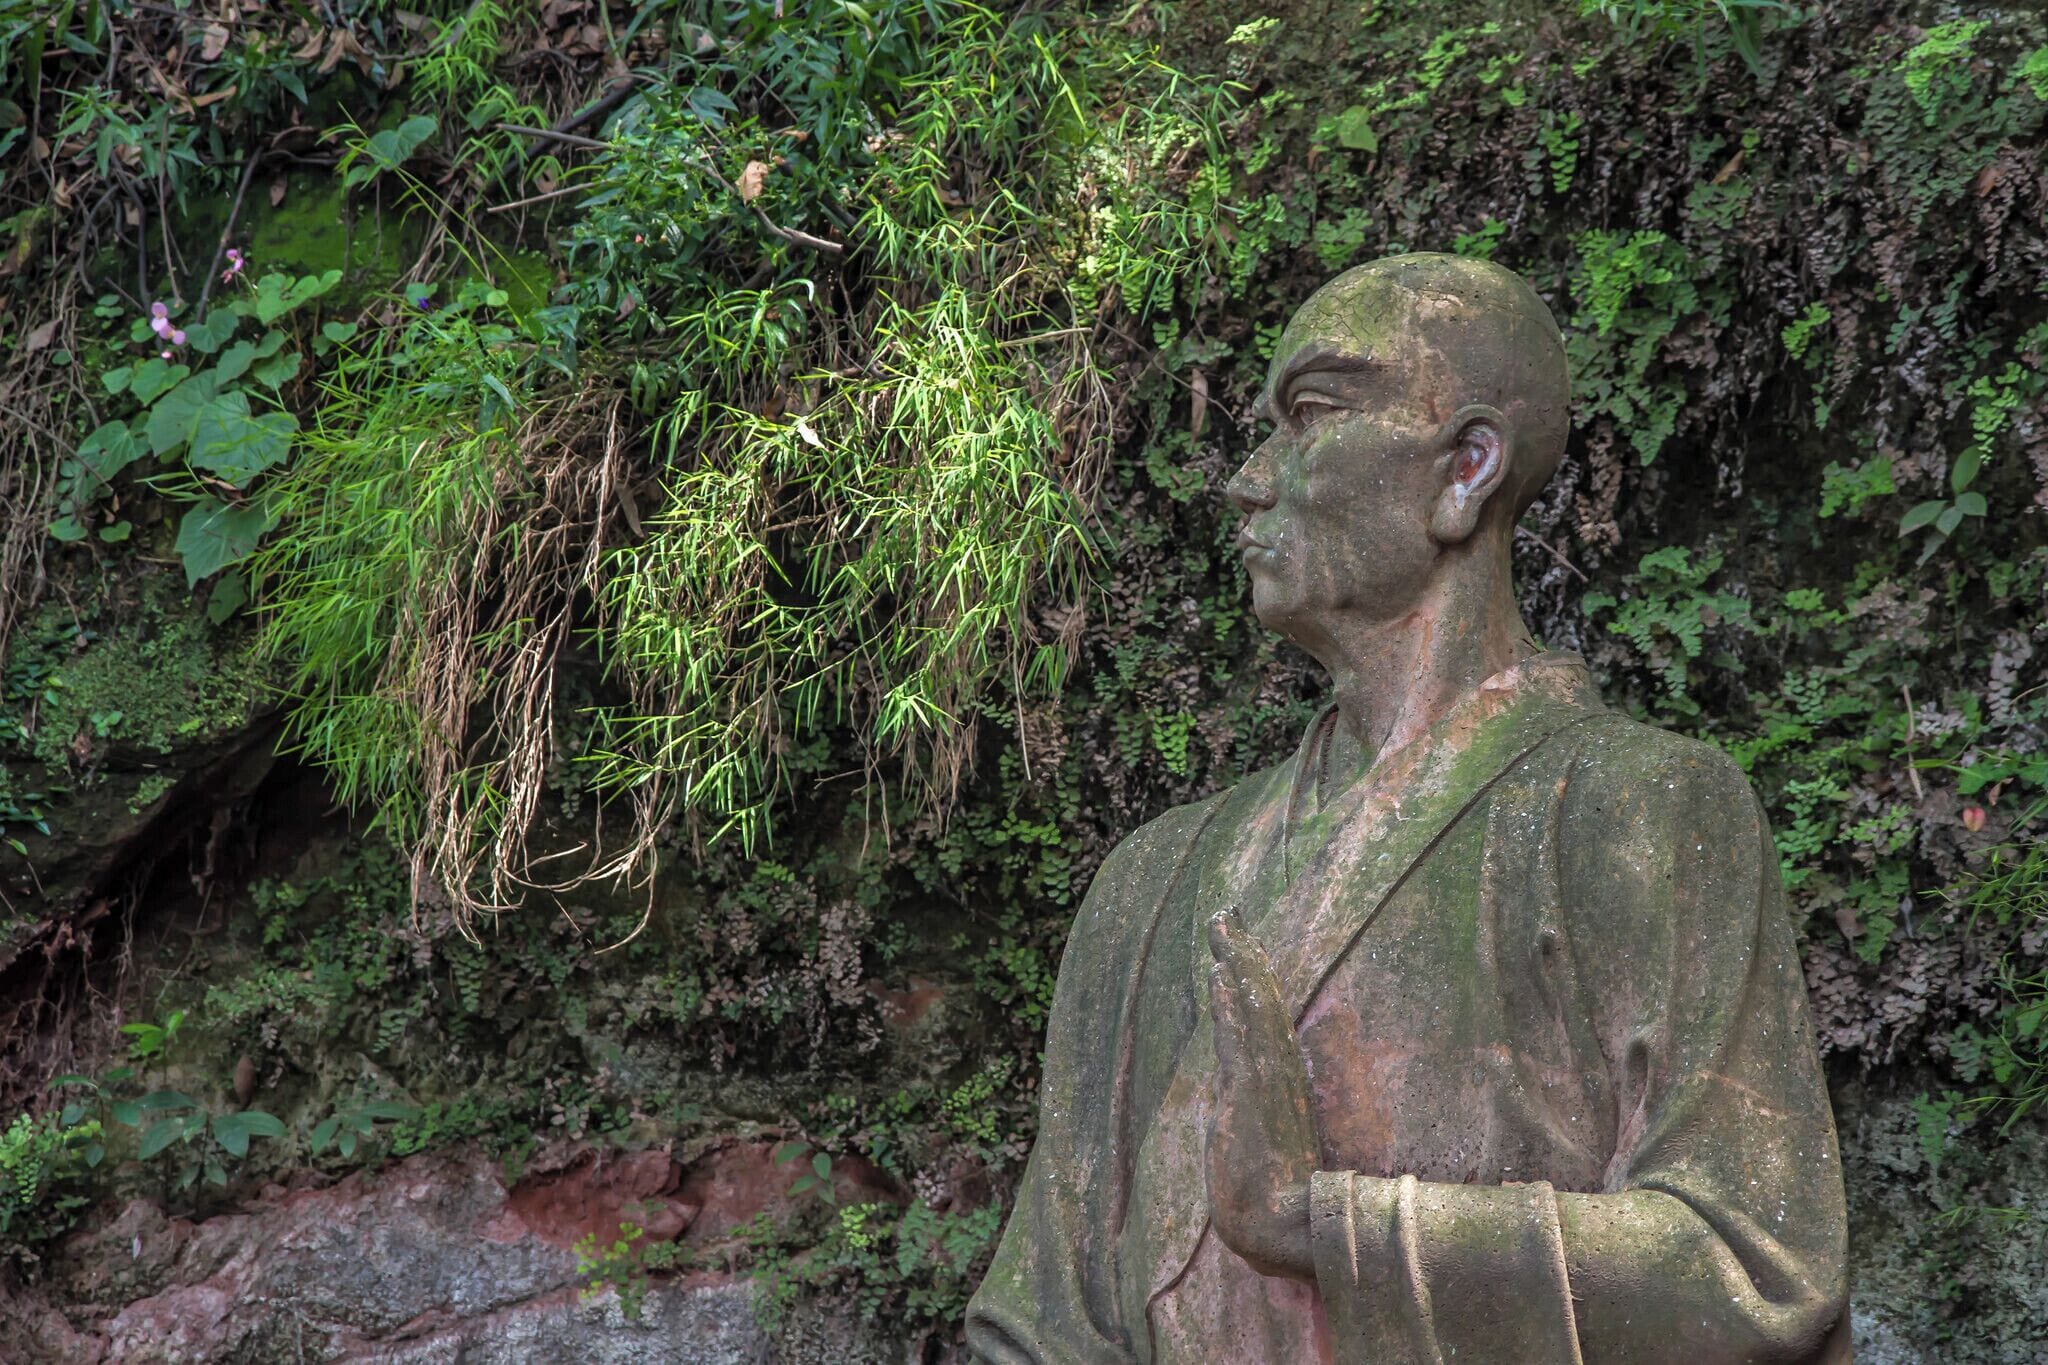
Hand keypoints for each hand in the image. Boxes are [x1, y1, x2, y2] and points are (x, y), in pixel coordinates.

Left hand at [1205, 907, 1318, 1279]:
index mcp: (1279, 1073)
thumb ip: (1246, 1101)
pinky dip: (1232, 1007)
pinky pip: (1241, 1041)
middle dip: (1241, 952)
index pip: (1262, 1010)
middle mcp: (1276, 1067)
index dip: (1249, 971)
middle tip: (1226, 911)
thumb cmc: (1269, 1188)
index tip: (1236, 939)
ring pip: (1252, 1009)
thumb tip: (1232, 1079)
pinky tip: (1220, 978)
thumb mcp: (1253, 1132)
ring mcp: (1265, 1079)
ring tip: (1223, 926)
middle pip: (1259, 997)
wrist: (1281, 1222)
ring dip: (1236, 964)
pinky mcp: (1251, 1096)